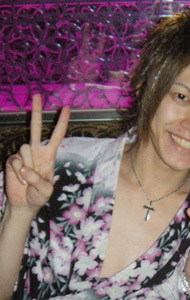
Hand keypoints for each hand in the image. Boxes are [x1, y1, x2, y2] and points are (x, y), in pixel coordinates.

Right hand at [4, 94, 69, 213]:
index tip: (66, 108)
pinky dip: (18, 172)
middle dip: (37, 111)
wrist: (24, 203)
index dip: (61, 122)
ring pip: (25, 149)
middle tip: (37, 95)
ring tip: (29, 179)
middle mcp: (36, 151)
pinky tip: (20, 180)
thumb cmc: (39, 196)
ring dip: (27, 167)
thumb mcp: (45, 191)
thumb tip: (25, 167)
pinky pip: (15, 161)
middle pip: (35, 127)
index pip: (56, 135)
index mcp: (49, 155)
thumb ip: (37, 180)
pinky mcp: (12, 160)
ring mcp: (23, 154)